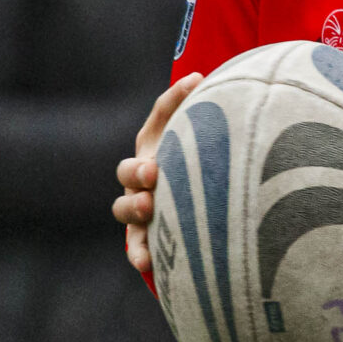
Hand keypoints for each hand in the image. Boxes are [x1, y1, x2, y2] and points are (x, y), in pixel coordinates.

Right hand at [113, 73, 202, 272]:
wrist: (217, 210)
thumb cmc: (214, 160)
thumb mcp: (214, 132)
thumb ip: (204, 105)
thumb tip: (199, 77)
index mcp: (164, 140)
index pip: (163, 116)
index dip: (173, 103)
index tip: (192, 91)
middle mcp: (146, 174)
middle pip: (129, 170)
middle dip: (138, 170)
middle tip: (155, 172)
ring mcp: (144, 207)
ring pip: (125, 208)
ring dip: (134, 209)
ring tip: (150, 210)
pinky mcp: (151, 237)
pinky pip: (138, 247)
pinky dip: (140, 253)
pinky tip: (149, 264)